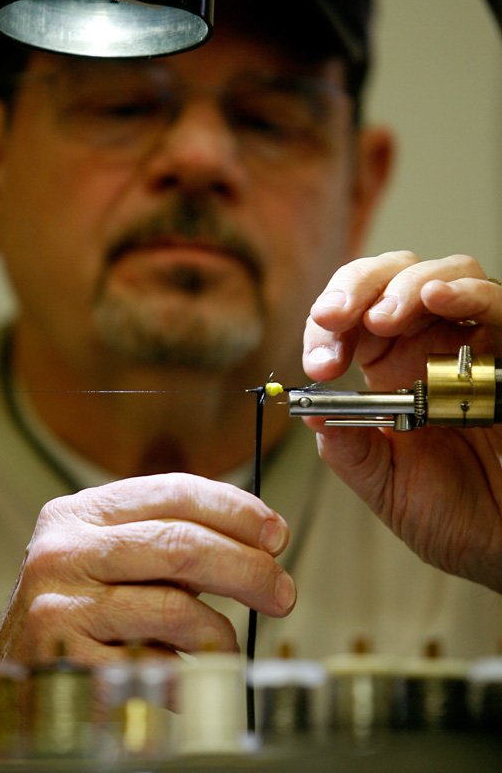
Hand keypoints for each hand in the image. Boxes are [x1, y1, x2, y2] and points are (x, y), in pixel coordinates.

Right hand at [0, 473, 293, 663]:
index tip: (275, 532)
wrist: (19, 681)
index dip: (235, 509)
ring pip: (176, 607)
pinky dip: (192, 674)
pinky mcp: (69, 666)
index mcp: (77, 513)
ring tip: (227, 642)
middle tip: (282, 591)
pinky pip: (159, 665)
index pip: (173, 492)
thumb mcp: (109, 557)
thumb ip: (166, 540)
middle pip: (182, 544)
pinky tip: (195, 676)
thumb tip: (256, 543)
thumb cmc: (79, 612)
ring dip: (220, 630)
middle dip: (248, 567)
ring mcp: (61, 608)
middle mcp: (62, 552)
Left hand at [303, 251, 501, 592]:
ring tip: (381, 315)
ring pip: (444, 275)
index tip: (319, 364)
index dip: (327, 325)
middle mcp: (430, 348)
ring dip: (406, 285)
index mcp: (390, 371)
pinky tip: (437, 298)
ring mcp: (474, 347)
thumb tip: (308, 413)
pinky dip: (467, 293)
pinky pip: (497, 306)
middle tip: (335, 318)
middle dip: (357, 287)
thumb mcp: (385, 485)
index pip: (351, 317)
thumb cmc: (452, 516)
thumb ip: (348, 449)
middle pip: (393, 277)